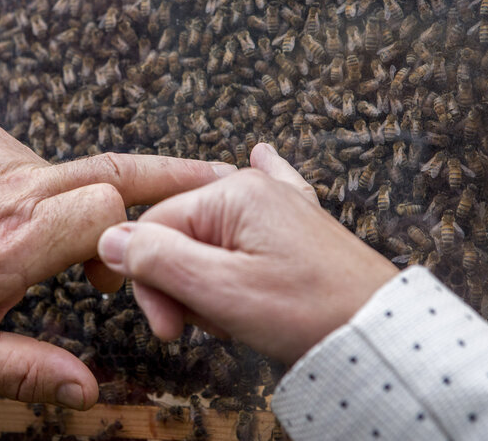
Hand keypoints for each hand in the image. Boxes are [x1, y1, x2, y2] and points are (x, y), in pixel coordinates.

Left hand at [0, 120, 234, 407]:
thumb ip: (24, 371)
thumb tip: (87, 392)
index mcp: (17, 241)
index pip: (112, 211)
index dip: (132, 238)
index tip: (111, 276)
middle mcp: (17, 187)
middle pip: (118, 169)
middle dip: (168, 177)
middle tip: (210, 176)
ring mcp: (1, 153)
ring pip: (71, 174)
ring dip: (72, 207)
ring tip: (31, 243)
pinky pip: (32, 163)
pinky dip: (34, 190)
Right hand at [97, 143, 397, 364]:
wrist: (380, 334)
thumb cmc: (310, 312)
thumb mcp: (221, 289)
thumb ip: (158, 259)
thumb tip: (108, 237)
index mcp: (231, 194)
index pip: (153, 228)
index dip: (149, 280)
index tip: (167, 325)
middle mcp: (253, 186)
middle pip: (179, 233)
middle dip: (180, 285)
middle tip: (199, 325)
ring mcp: (278, 201)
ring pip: (209, 239)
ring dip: (209, 285)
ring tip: (238, 313)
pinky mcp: (295, 223)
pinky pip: (259, 205)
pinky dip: (248, 204)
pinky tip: (262, 154)